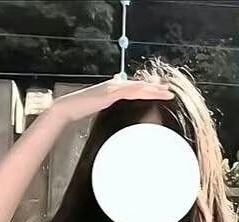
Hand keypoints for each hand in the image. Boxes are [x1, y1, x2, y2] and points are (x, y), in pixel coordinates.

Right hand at [50, 79, 173, 122]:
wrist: (67, 109)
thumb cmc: (82, 111)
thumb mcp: (102, 111)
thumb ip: (112, 110)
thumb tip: (121, 118)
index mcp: (114, 90)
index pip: (136, 89)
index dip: (150, 90)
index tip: (163, 93)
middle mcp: (114, 85)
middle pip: (140, 86)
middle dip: (156, 88)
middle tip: (170, 92)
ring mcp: (111, 88)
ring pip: (137, 87)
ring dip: (152, 89)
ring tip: (165, 92)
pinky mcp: (108, 93)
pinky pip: (127, 91)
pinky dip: (138, 90)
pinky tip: (147, 91)